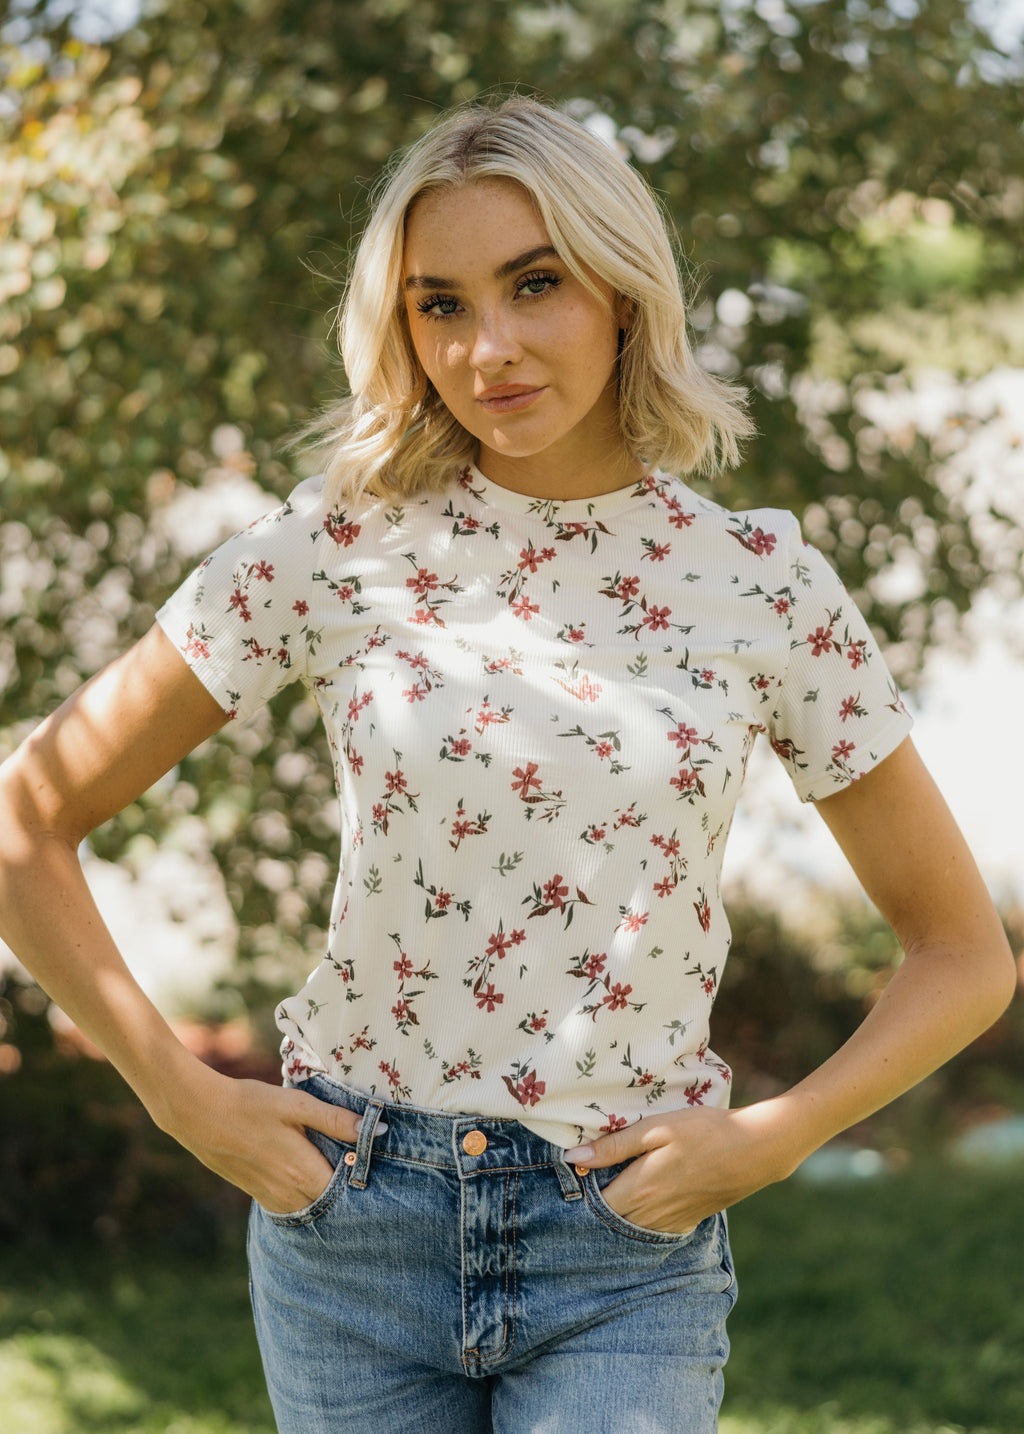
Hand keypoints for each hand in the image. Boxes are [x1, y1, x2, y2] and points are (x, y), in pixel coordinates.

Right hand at [158, 1066, 363, 1213]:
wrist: (199, 1115)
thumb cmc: (250, 1105)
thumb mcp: (297, 1105)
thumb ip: (336, 1120)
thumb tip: (377, 1130)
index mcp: (305, 1174)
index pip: (349, 1192)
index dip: (365, 1180)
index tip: (376, 1164)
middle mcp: (291, 1195)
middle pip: (332, 1204)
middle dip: (349, 1190)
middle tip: (363, 1167)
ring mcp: (273, 1199)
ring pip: (312, 1207)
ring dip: (327, 1194)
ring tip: (339, 1169)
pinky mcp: (259, 1195)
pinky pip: (293, 1205)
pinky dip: (306, 1195)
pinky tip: (309, 1174)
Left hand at [563, 1099, 806, 1234]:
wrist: (754, 1151)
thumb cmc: (703, 1131)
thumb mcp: (656, 1128)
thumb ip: (614, 1146)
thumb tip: (573, 1157)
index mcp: (639, 1189)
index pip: (594, 1204)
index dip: (580, 1193)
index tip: (574, 1175)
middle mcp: (651, 1214)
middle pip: (610, 1220)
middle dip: (595, 1206)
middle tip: (588, 1182)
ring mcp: (670, 1222)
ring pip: (630, 1228)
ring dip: (617, 1215)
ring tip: (612, 1189)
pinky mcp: (687, 1222)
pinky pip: (653, 1231)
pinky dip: (641, 1221)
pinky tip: (641, 1201)